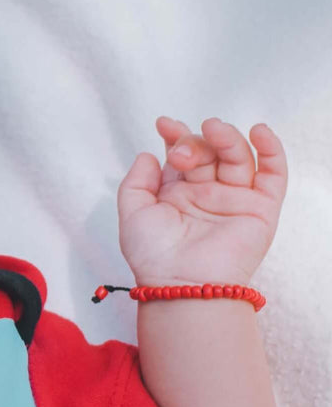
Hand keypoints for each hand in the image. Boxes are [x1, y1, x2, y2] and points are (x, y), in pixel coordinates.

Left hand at [117, 117, 286, 286]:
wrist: (181, 283)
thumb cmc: (153, 255)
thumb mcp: (132, 212)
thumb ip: (136, 182)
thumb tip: (147, 155)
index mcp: (178, 192)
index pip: (182, 154)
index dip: (175, 135)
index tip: (163, 123)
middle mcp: (207, 193)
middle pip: (209, 152)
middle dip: (195, 143)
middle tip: (181, 151)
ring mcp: (235, 199)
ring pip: (238, 157)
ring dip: (228, 138)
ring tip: (214, 129)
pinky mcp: (261, 209)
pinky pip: (273, 175)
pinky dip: (271, 151)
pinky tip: (260, 132)